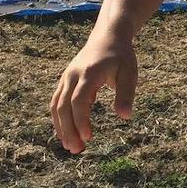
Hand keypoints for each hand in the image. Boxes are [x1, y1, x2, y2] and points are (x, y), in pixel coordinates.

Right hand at [50, 36, 137, 152]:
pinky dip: (59, 119)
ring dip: (61, 127)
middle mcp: (73, 75)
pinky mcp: (65, 81)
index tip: (89, 137)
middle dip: (68, 130)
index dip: (81, 120)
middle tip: (77, 150)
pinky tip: (67, 133)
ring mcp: (66, 78)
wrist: (107, 37)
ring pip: (57, 105)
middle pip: (64, 106)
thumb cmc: (121, 56)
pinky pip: (57, 102)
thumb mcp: (129, 73)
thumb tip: (125, 117)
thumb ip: (126, 94)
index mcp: (89, 73)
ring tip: (71, 147)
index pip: (79, 100)